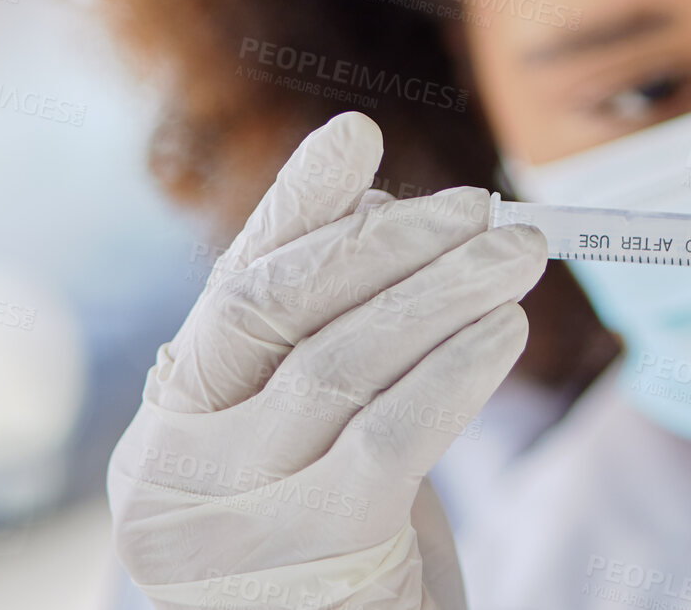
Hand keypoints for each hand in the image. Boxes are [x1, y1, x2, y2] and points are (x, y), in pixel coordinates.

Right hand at [107, 112, 546, 609]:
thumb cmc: (336, 538)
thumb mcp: (315, 435)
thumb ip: (328, 331)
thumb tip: (382, 204)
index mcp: (174, 417)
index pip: (236, 287)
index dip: (299, 206)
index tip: (358, 135)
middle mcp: (172, 464)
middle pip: (281, 312)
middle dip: (391, 245)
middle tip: (484, 206)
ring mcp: (224, 517)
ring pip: (339, 366)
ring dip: (442, 295)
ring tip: (518, 256)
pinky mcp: (304, 555)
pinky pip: (388, 438)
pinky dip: (453, 373)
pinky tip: (505, 333)